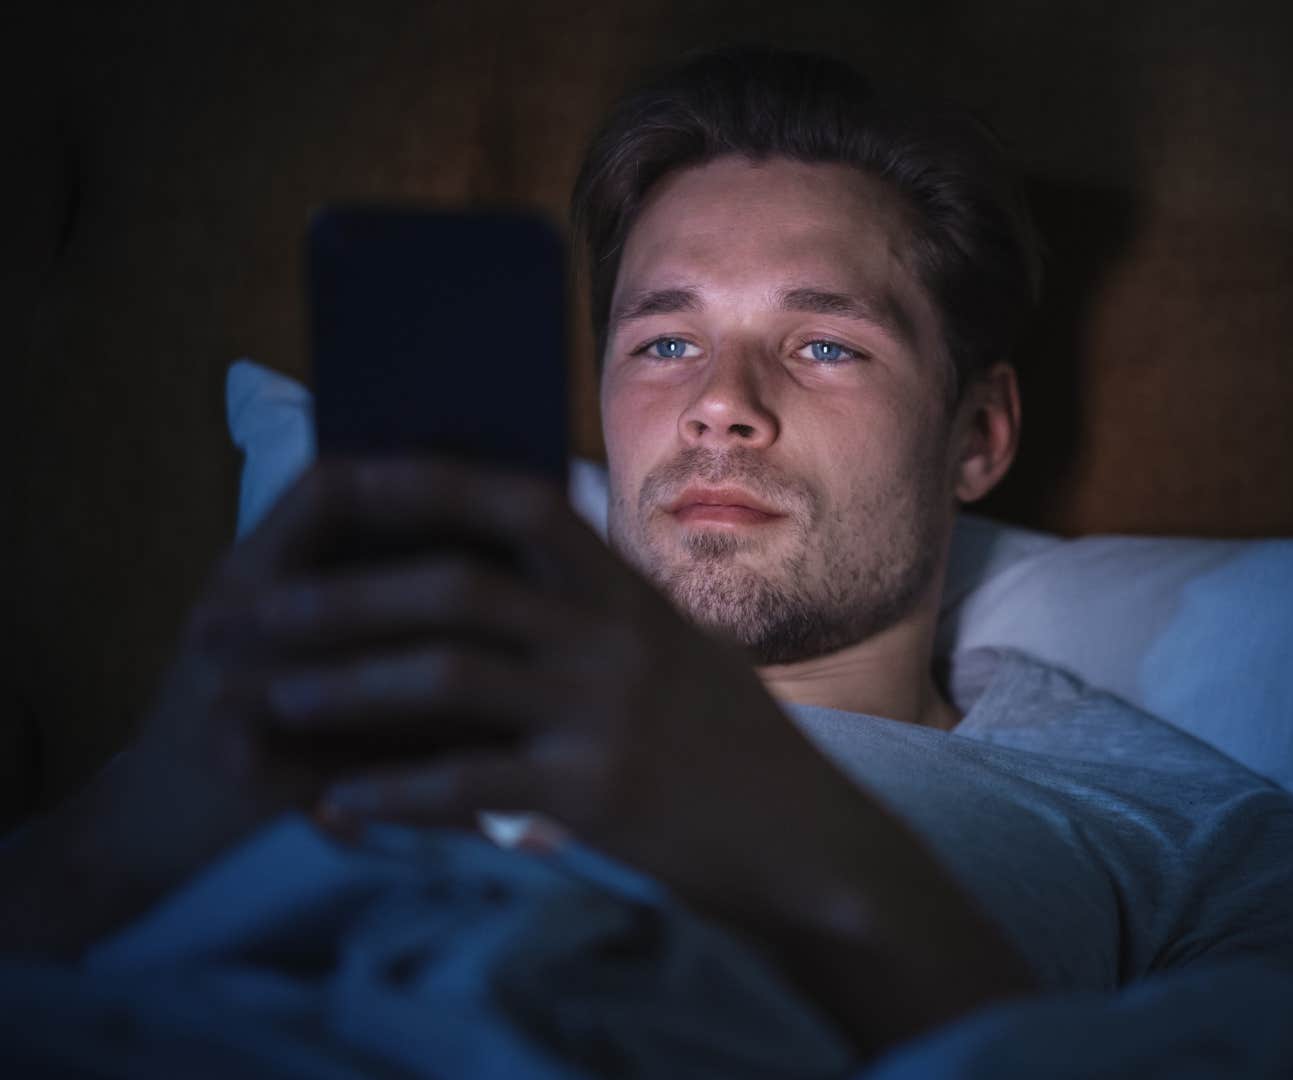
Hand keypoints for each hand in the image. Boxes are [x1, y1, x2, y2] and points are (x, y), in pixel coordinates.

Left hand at [229, 456, 1033, 1050]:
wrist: (801, 836)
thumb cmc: (727, 742)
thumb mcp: (675, 650)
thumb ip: (599, 607)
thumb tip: (503, 560)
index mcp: (631, 593)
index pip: (523, 500)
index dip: (428, 479)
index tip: (346, 470)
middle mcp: (617, 640)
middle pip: (457, 587)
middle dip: (342, 595)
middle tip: (259, 610)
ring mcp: (606, 715)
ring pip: (446, 678)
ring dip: (342, 684)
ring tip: (271, 694)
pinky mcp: (595, 796)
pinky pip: (466, 784)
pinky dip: (389, 792)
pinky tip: (335, 799)